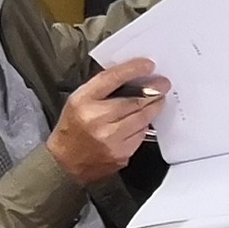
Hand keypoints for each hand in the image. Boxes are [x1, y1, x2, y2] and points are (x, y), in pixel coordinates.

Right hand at [43, 57, 162, 183]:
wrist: (65, 162)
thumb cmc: (73, 127)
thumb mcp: (79, 99)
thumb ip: (103, 87)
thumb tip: (132, 75)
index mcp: (84, 101)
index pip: (113, 79)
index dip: (133, 69)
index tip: (149, 65)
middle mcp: (97, 120)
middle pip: (135, 101)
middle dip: (154, 91)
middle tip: (163, 85)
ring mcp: (110, 139)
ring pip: (143, 119)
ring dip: (153, 109)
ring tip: (156, 102)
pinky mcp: (121, 154)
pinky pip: (141, 136)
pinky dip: (144, 127)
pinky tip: (141, 123)